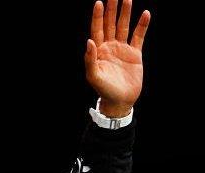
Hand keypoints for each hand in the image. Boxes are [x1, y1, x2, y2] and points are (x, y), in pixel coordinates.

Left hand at [86, 0, 150, 116]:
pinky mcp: (135, 53)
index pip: (97, 29)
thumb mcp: (94, 76)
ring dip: (126, 14)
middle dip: (112, 10)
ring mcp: (122, 49)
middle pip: (110, 24)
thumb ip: (90, 59)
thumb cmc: (104, 90)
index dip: (98, 17)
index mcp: (98, 51)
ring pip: (124, 27)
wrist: (120, 100)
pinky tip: (145, 14)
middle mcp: (109, 47)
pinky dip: (142, 26)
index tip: (99, 2)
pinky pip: (139, 36)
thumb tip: (89, 41)